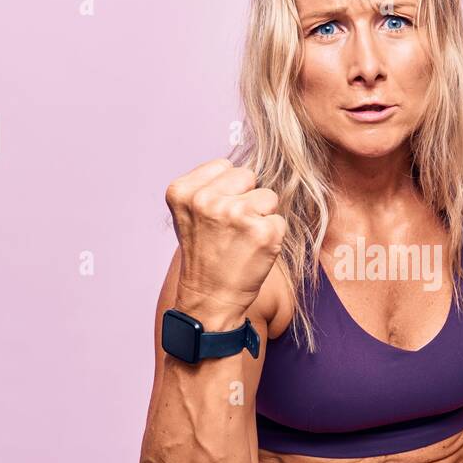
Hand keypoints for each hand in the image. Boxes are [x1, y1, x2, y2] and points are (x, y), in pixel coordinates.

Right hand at [165, 157, 285, 325]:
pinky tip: (253, 252)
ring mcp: (236, 214)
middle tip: (232, 228)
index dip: (227, 191)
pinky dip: (272, 236)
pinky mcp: (263, 232)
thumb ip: (210, 185)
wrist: (209, 298)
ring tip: (242, 240)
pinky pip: (280, 220)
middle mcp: (206, 199)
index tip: (216, 216)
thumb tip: (249, 164)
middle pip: (249, 175)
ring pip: (268, 196)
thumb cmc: (205, 254)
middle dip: (246, 198)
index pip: (225, 166)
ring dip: (261, 217)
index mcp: (183, 190)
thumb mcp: (192, 213)